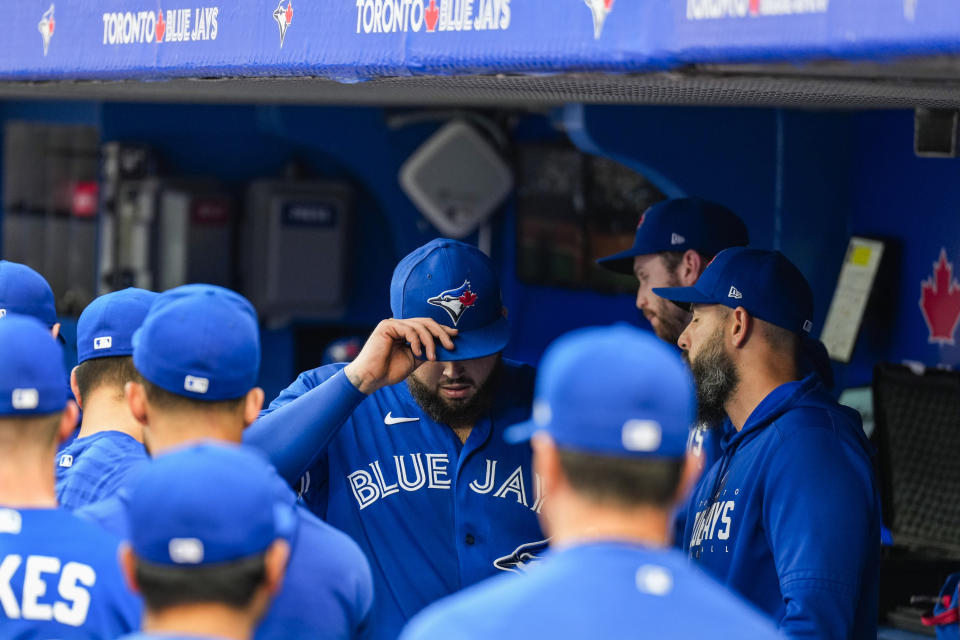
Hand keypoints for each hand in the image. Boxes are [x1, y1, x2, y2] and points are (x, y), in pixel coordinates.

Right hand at [343, 318, 457, 394]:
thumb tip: (445, 346)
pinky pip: (409, 329)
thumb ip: (426, 350)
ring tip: (432, 357)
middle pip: (426, 322)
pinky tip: (418, 353)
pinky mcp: (387, 326)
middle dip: (441, 333)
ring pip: (420, 326)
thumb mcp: (414, 360)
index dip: (442, 330)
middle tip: (451, 345)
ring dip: (430, 341)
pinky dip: (416, 341)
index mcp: (405, 332)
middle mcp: (399, 325)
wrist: (371, 378)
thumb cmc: (389, 371)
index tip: (455, 336)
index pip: (427, 326)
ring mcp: (393, 324)